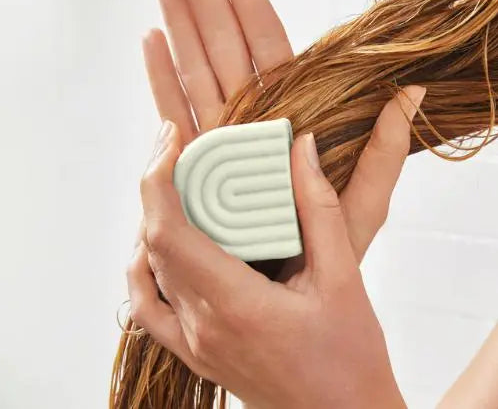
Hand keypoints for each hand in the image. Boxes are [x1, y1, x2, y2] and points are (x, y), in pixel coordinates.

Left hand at [128, 123, 406, 408]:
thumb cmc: (349, 359)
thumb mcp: (343, 279)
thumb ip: (318, 209)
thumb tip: (300, 151)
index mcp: (234, 304)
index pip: (169, 232)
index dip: (158, 179)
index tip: (170, 140)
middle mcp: (201, 325)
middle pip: (154, 243)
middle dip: (156, 187)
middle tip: (177, 149)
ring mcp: (193, 343)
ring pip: (148, 270)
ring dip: (152, 221)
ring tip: (173, 185)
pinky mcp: (196, 353)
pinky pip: (149, 307)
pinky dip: (146, 269)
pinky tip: (159, 248)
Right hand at [142, 0, 425, 263]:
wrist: (282, 300)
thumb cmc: (326, 257)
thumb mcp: (365, 205)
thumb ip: (384, 152)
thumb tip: (410, 93)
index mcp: (291, 120)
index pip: (268, 46)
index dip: (249, 0)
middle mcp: (251, 121)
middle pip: (225, 45)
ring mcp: (220, 139)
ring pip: (196, 69)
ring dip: (179, 22)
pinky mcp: (194, 162)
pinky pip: (175, 112)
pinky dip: (161, 76)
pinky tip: (153, 40)